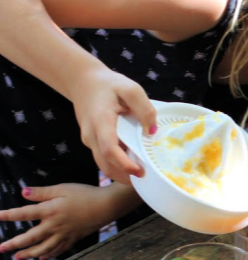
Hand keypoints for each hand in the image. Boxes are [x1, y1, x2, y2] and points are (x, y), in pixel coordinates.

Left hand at [0, 182, 140, 259]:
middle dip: (14, 244)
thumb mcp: (62, 188)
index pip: (24, 214)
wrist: (106, 206)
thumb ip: (42, 192)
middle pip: (30, 238)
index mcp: (50, 210)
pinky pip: (58, 250)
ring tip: (18, 258)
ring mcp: (64, 235)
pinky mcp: (73, 239)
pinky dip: (49, 255)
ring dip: (29, 254)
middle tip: (2, 249)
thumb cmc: (84, 194)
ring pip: (43, 248)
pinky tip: (42, 257)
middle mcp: (54, 226)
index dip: (8, 215)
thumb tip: (23, 193)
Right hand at [69, 67, 157, 184]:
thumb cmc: (108, 84)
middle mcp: (91, 135)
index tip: (140, 172)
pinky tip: (133, 162)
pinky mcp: (92, 143)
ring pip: (103, 165)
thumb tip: (152, 131)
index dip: (124, 164)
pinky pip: (103, 159)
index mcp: (101, 122)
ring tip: (141, 174)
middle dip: (125, 177)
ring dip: (121, 174)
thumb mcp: (130, 88)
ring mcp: (90, 141)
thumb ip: (144, 108)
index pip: (109, 149)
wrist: (82, 81)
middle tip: (146, 178)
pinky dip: (117, 165)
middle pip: (106, 165)